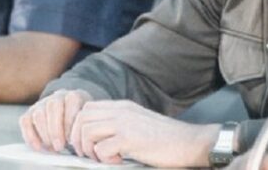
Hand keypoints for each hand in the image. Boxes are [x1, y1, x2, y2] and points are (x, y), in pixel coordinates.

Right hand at [20, 89, 91, 152]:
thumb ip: (82, 129)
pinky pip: (25, 121)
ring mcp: (42, 103)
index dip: (70, 122)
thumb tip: (77, 144)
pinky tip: (38, 147)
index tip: (71, 140)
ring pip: (39, 114)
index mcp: (73, 96)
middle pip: (53, 107)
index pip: (71, 102)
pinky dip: (30, 136)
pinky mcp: (30, 112)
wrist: (69, 117)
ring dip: (44, 134)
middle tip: (59, 147)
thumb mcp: (85, 123)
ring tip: (51, 148)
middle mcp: (56, 97)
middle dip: (55, 130)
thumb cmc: (78, 124)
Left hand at [69, 99, 219, 167]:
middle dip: (79, 139)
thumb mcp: (138, 122)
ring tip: (104, 159)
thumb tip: (97, 138)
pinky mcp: (129, 139)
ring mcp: (124, 123)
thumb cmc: (165, 138)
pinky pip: (102, 149)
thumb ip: (119, 124)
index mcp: (122, 106)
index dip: (79, 127)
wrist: (188, 141)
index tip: (85, 143)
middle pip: (82, 118)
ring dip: (90, 150)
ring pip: (87, 131)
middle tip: (89, 154)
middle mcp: (120, 111)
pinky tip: (119, 161)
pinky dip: (105, 159)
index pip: (87, 109)